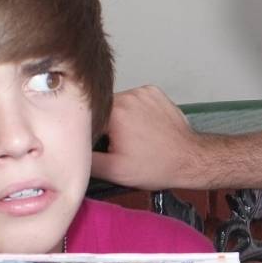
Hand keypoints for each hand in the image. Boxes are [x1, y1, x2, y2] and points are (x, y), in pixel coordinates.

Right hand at [92, 85, 209, 191]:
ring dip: (119, 117)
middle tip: (118, 144)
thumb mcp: (115, 171)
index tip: (98, 146)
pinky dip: (135, 111)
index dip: (90, 134)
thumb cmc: (156, 166)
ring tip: (133, 136)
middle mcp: (128, 95)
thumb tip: (71, 152)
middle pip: (102, 108)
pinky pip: (135, 99)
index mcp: (115, 112)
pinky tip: (143, 127)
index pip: (88, 118)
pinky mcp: (154, 92)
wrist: (190, 159)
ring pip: (118, 102)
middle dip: (106, 125)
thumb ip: (86, 160)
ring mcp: (143, 91)